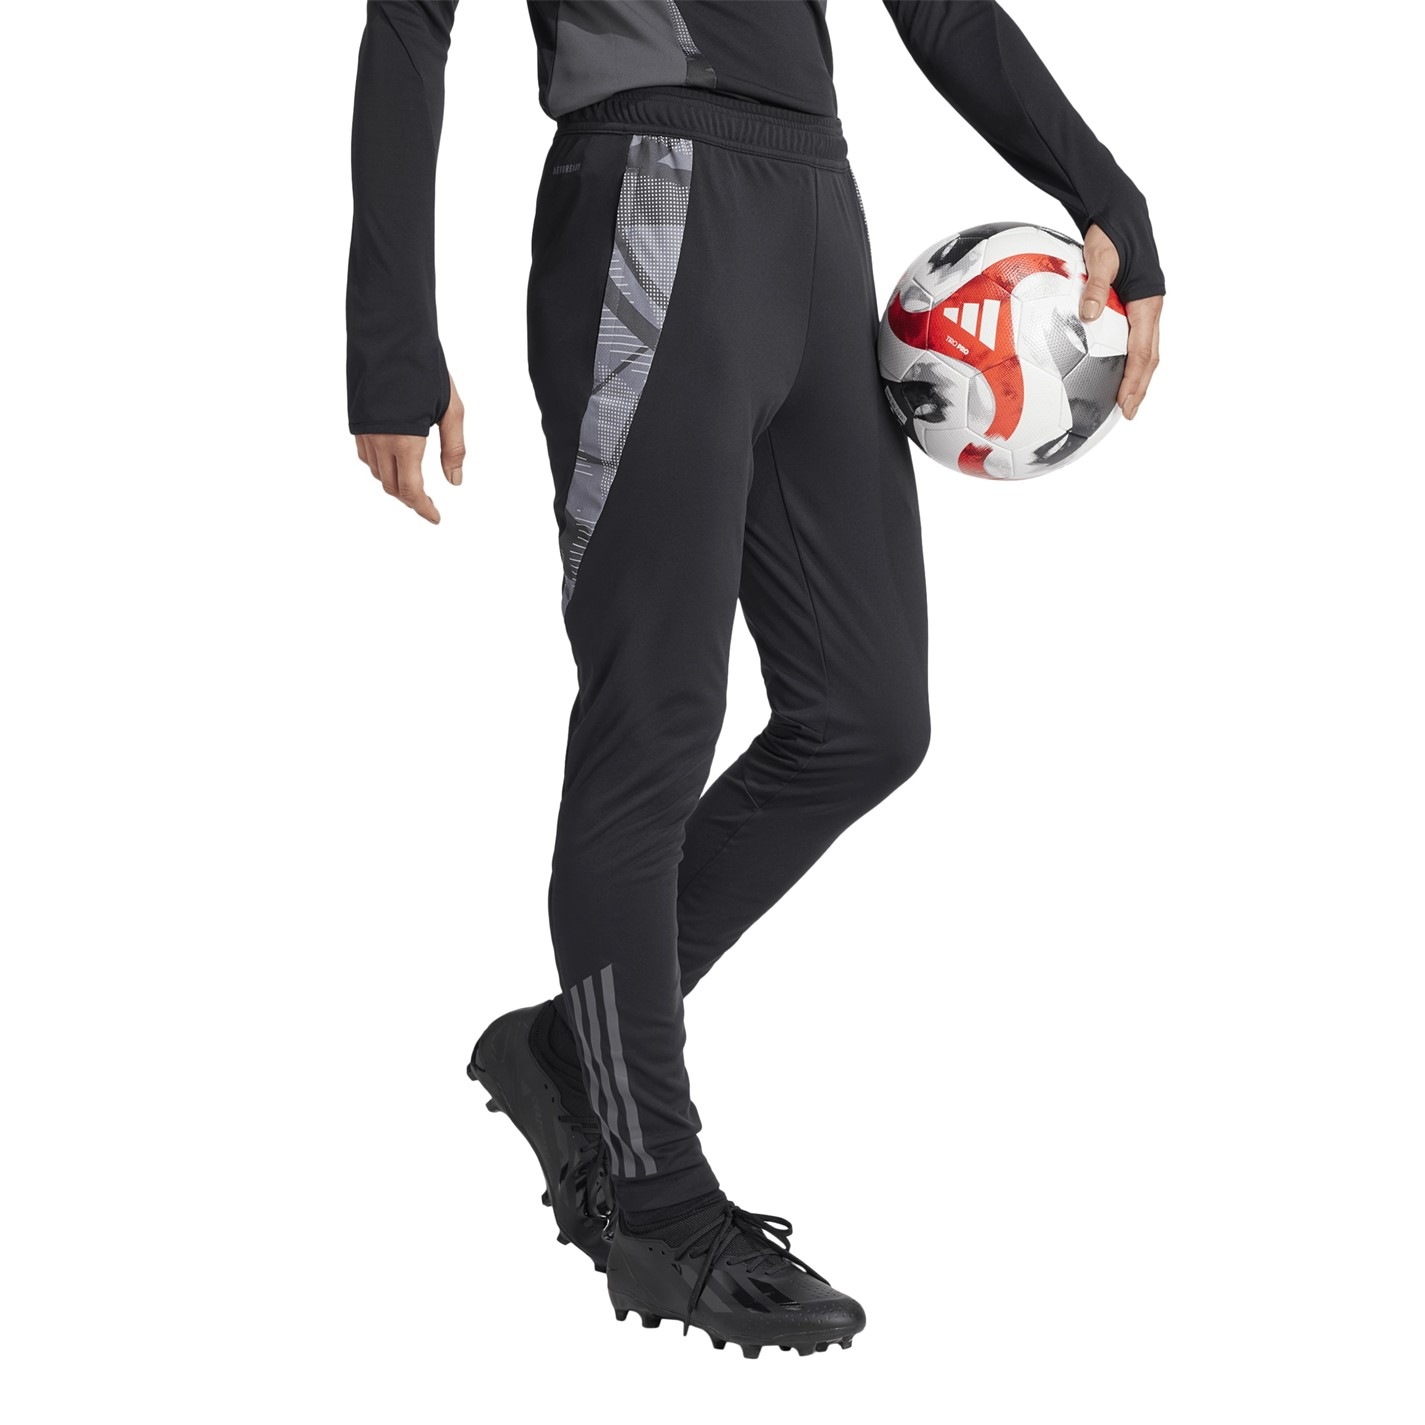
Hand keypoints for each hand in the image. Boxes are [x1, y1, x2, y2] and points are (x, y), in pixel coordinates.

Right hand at [354, 375, 465, 522]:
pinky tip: (395, 462)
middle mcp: (380, 441)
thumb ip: (453, 449)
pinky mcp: (357, 421)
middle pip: (392, 487)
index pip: (411, 490)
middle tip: (429, 504)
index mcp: (405, 441)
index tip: (435, 518)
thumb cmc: (424, 369)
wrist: (388, 335)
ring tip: (415, 485)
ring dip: (395, 485)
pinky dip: (381, 468)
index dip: (423, 509)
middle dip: (411, 500)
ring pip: (377, 474)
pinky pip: (366, 457)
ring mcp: (365, 432)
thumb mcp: (451, 410)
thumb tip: (454, 481)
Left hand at [1079, 225, 1161, 420]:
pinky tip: (1114, 370)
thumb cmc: (1112, 234)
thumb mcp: (1102, 257)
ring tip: (1126, 400)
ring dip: (1138, 376)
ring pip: (1146, 349)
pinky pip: (1135, 338)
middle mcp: (1150, 308)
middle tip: (1129, 413)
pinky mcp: (1134, 304)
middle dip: (1140, 387)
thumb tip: (1087, 316)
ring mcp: (1144, 307)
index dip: (1136, 381)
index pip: (1143, 352)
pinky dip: (1129, 359)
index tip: (1127, 404)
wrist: (1121, 212)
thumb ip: (1096, 287)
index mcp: (1147, 303)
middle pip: (1149, 357)